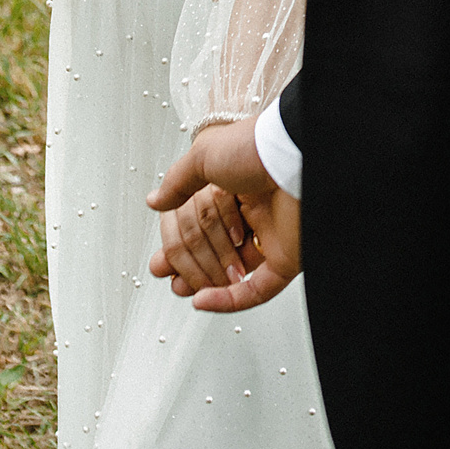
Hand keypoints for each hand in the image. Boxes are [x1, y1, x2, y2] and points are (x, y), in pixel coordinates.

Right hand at [147, 119, 299, 311]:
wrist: (294, 154)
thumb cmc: (257, 147)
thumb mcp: (205, 156)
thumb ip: (178, 181)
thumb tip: (155, 201)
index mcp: (234, 191)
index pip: (199, 228)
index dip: (177, 246)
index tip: (161, 261)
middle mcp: (253, 214)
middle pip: (213, 253)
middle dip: (187, 268)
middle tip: (169, 276)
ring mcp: (269, 238)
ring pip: (232, 275)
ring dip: (204, 285)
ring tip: (182, 288)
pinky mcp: (285, 260)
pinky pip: (256, 291)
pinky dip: (227, 300)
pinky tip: (204, 300)